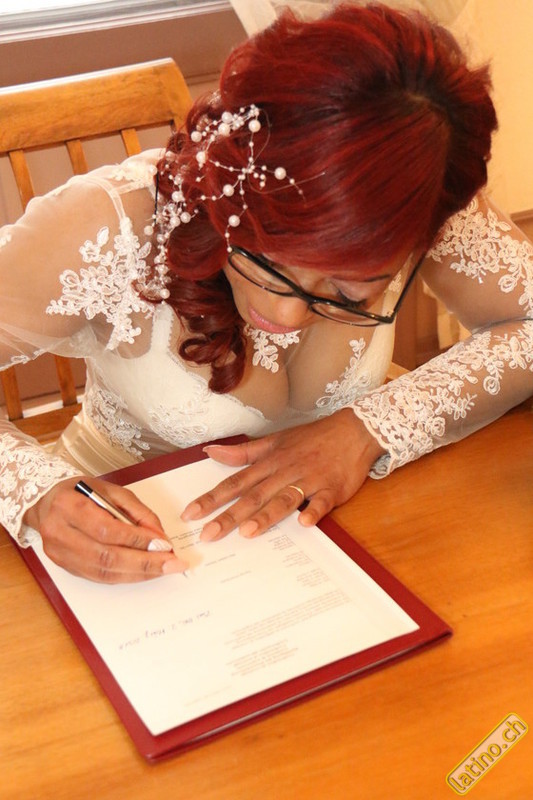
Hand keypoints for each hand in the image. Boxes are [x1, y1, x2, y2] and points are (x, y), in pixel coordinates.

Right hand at [24, 476, 187, 582]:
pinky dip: (124, 576)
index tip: (163, 544)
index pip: (107, 529)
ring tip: (162, 570)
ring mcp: (60, 553)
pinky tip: (143, 573)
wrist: (45, 502)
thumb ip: (137, 511)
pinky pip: (98, 578)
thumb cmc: (79, 493)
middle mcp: (60, 533)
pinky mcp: (64, 566)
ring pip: (103, 572)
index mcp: (69, 506)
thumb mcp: (110, 490)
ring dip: (137, 573)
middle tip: (171, 563)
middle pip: (106, 556)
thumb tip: (159, 536)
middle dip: (144, 563)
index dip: (138, 540)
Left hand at [181, 408, 384, 539]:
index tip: (190, 514)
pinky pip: (322, 502)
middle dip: (229, 515)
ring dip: (266, 515)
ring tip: (247, 532)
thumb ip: (242, 452)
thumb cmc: (312, 438)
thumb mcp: (274, 441)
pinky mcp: (332, 489)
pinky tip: (304, 524)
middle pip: (253, 495)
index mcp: (269, 462)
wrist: (354, 430)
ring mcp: (308, 480)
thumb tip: (210, 452)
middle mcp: (285, 471)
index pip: (235, 482)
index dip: (211, 498)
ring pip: (284, 499)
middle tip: (208, 534)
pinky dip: (314, 511)